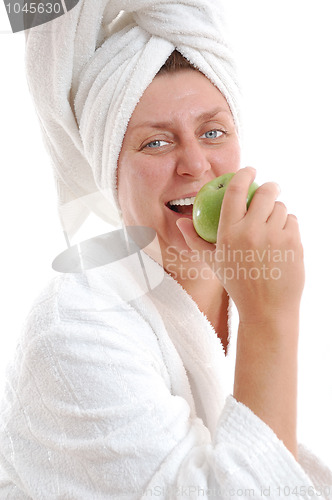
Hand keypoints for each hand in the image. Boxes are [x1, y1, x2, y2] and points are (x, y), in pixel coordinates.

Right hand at [177, 167, 304, 323]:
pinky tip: (282, 238)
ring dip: (277, 210)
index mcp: (229, 233)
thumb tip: (180, 221)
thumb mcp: (214, 263)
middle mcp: (252, 231)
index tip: (248, 169)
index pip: (235, 192)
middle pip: (265, 192)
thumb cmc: (238, 284)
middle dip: (269, 186)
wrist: (266, 309)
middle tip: (268, 188)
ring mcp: (275, 237)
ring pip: (281, 207)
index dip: (242, 174)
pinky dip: (288, 225)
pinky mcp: (294, 243)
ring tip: (272, 224)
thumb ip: (195, 241)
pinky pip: (293, 221)